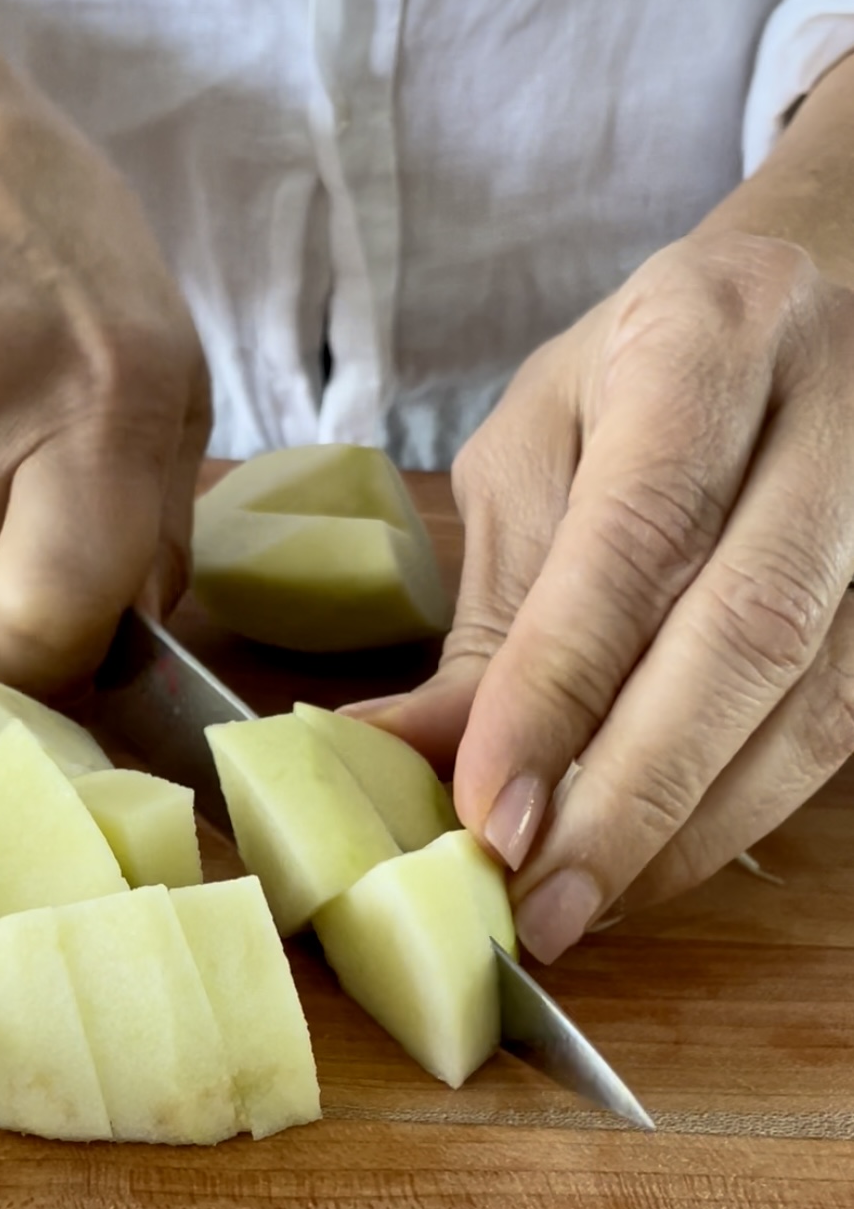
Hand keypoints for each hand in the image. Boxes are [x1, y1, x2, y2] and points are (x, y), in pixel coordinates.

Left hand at [375, 230, 853, 959]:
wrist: (816, 302)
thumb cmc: (646, 379)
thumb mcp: (537, 452)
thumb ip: (491, 607)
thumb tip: (398, 755)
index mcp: (710, 338)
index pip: (640, 531)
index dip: (563, 685)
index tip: (491, 812)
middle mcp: (836, 414)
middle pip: (751, 632)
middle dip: (634, 795)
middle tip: (538, 905)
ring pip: (817, 703)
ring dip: (691, 830)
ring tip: (582, 905)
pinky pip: (843, 731)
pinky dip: (741, 815)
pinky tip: (655, 863)